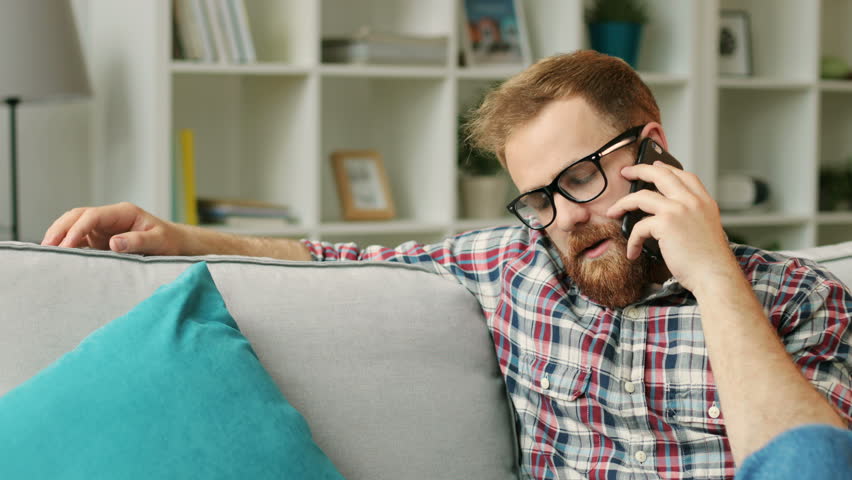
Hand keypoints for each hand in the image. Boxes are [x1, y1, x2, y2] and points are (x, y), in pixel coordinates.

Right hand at [41, 202, 183, 255]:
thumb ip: (138, 241)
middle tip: (46, 246)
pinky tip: (58, 257)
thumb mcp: (159, 241)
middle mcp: (110, 218)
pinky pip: (80, 240)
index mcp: (123, 212)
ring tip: (46, 252)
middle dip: (60, 229)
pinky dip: (68, 247)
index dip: (77, 229)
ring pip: (74, 226)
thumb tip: (114, 243)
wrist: (176, 245)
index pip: (93, 215)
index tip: (67, 246)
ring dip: (59, 236)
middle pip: (77, 216)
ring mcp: (104, 228)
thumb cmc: (170, 241)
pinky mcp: (101, 240)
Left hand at [606, 161, 739, 293]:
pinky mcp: (666, 223)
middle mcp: (692, 201)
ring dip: (622, 204)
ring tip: (613, 212)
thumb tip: (665, 215)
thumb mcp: (705, 228)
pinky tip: (633, 251)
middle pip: (661, 174)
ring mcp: (679, 209)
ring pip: (641, 196)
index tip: (654, 166)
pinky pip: (639, 226)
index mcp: (704, 202)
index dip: (666, 168)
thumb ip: (691, 216)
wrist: (715, 275)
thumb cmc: (708, 260)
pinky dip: (632, 240)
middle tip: (625, 172)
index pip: (684, 176)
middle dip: (639, 169)